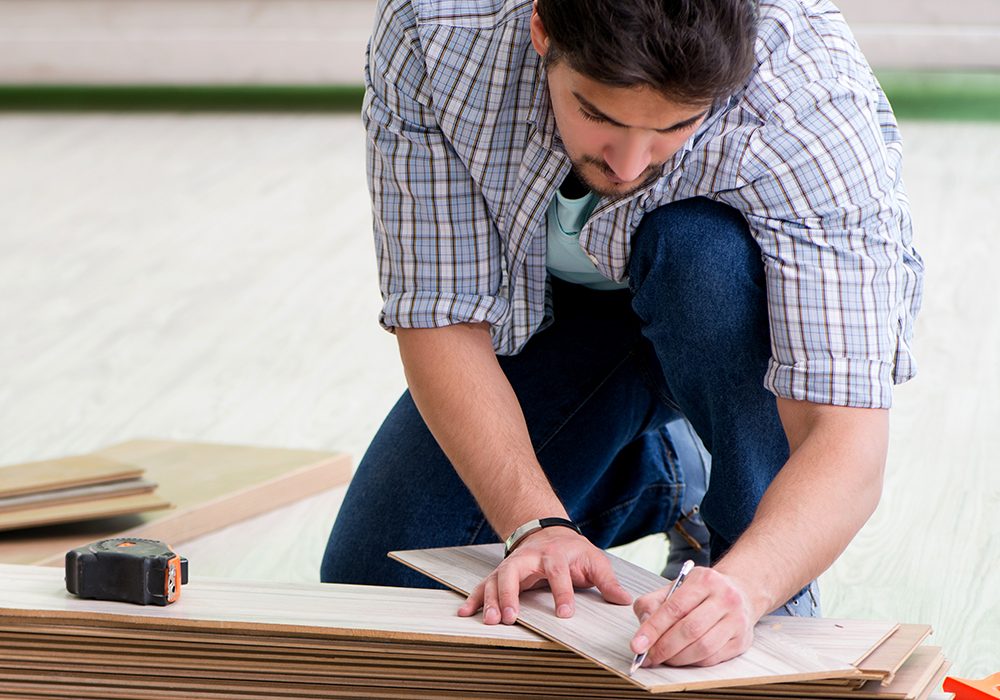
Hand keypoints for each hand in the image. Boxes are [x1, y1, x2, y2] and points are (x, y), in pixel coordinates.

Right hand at [457, 527, 631, 623]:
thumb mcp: (594, 559)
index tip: (565, 613)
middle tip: (510, 616)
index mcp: (555, 555)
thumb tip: (624, 599)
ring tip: (489, 620)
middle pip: (514, 571)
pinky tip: (465, 612)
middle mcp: (529, 559)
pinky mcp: (501, 574)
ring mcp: (512, 565)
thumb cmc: (573, 551)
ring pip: (495, 580)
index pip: (558, 572)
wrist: (549, 532)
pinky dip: (473, 599)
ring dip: (490, 600)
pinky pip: (484, 585)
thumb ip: (607, 580)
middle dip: (510, 594)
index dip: (562, 592)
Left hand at [630, 567, 755, 666]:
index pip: (674, 608)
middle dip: (664, 648)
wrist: (740, 592)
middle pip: (690, 630)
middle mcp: (725, 598)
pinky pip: (713, 658)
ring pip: (703, 648)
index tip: (637, 645)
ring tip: (664, 658)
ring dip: (678, 658)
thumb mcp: (676, 587)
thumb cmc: (702, 592)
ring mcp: (736, 620)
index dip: (653, 629)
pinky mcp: (742, 641)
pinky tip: (683, 658)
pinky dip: (693, 662)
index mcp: (704, 580)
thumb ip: (653, 603)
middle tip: (648, 657)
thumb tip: (643, 630)